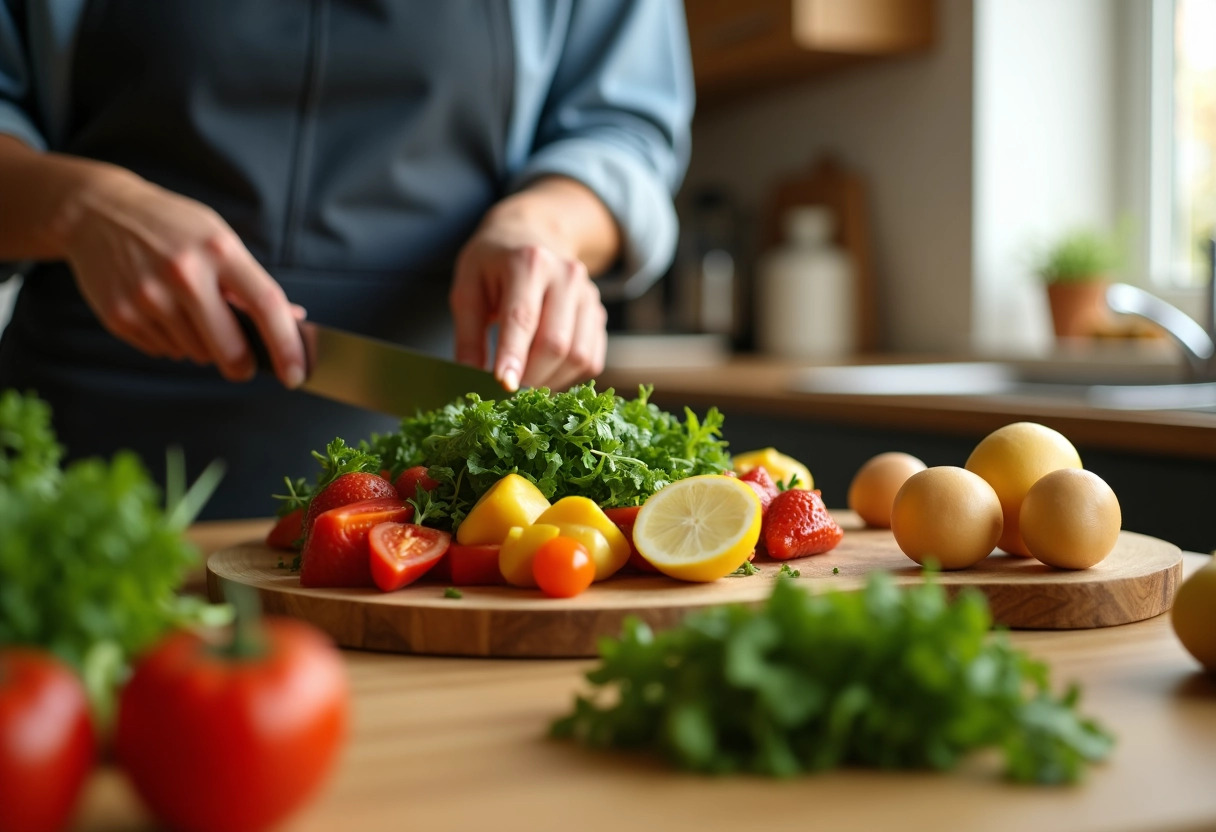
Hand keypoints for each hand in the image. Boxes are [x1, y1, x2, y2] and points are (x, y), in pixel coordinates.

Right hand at [60, 169, 305, 385]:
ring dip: (203, 347)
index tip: (296, 373)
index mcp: (219, 250)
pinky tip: (161, 312)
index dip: (287, 346)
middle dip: (243, 365)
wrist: (97, 213)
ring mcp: (149, 296)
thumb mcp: (218, 239)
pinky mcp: (121, 315)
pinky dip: (172, 342)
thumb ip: (252, 283)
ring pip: (196, 353)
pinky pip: (165, 351)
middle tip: (245, 366)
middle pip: (230, 346)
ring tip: (187, 313)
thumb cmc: (171, 228)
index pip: (266, 305)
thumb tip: (294, 320)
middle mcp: (184, 273)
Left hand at [450, 179, 616, 391]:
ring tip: (523, 384)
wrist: (534, 235)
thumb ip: (468, 336)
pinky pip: (590, 360)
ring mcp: (589, 295)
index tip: (503, 386)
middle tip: (504, 393)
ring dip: (549, 381)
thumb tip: (470, 379)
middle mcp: (566, 276)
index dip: (513, 356)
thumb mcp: (467, 289)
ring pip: (577, 356)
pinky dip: (567, 377)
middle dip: (530, 376)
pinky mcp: (599, 315)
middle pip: (555, 343)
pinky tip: (544, 373)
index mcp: (528, 262)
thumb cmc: (493, 264)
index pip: (522, 318)